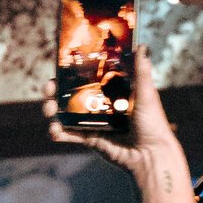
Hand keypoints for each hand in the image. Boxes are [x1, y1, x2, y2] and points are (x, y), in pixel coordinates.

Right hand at [48, 45, 196, 202]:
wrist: (152, 156)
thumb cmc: (153, 124)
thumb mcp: (147, 95)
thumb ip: (142, 72)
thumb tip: (143, 46)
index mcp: (112, 92)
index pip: (87, 78)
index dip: (71, 72)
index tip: (58, 65)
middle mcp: (100, 105)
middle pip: (71, 95)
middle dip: (55, 90)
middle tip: (49, 87)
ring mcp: (94, 122)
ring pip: (66, 114)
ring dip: (52, 110)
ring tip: (49, 109)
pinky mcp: (91, 139)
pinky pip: (70, 135)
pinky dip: (58, 133)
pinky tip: (53, 131)